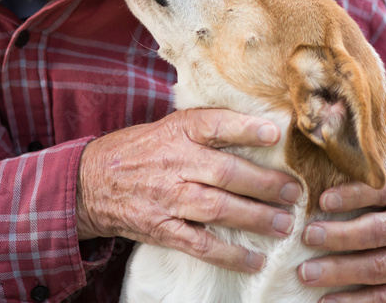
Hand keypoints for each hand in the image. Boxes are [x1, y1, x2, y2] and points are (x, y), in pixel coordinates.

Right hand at [76, 108, 303, 271]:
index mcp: (178, 131)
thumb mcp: (168, 126)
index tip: (275, 134)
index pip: (215, 125)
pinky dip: (229, 255)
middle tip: (294, 193)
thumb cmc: (141, 150)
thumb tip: (259, 126)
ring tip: (284, 225)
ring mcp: (167, 197)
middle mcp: (174, 162)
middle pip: (225, 173)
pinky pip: (200, 244)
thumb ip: (205, 128)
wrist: (91, 181)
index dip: (245, 128)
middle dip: (264, 185)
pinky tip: (255, 260)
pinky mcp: (162, 228)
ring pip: (218, 208)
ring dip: (255, 219)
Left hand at [298, 123, 385, 301]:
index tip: (323, 199)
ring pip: (380, 267)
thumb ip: (382, 134)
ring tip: (306, 272)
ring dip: (341, 271)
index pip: (384, 190)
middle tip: (306, 235)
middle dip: (340, 236)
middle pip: (379, 231)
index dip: (354, 194)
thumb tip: (344, 99)